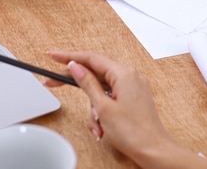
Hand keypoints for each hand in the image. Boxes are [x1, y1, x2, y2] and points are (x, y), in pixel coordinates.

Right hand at [45, 51, 174, 165]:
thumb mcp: (103, 107)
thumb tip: (76, 67)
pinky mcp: (133, 98)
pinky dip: (103, 111)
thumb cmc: (133, 132)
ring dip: (93, 108)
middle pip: (95, 73)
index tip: (53, 56)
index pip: (90, 58)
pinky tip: (103, 128)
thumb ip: (88, 84)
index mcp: (123, 74)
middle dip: (77, 85)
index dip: (68, 56)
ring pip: (101, 90)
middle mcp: (130, 76)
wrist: (153, 150)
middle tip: (53, 83)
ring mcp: (133, 87)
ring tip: (97, 125)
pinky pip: (111, 98)